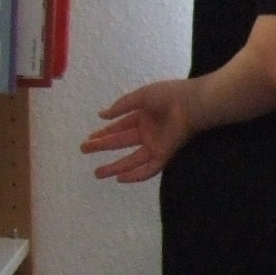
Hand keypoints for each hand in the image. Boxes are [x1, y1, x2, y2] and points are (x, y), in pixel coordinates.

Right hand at [81, 79, 196, 182]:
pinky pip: (149, 169)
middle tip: (84, 150)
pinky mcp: (164, 155)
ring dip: (114, 167)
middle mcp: (147, 132)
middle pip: (121, 143)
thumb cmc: (168, 96)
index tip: (89, 138)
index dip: (104, 132)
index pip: (119, 126)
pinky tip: (120, 179)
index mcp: (142, 116)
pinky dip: (135, 175)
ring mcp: (155, 144)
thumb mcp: (140, 96)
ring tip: (97, 174)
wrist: (191, 104)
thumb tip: (101, 115)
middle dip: (102, 147)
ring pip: (131, 160)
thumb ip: (121, 106)